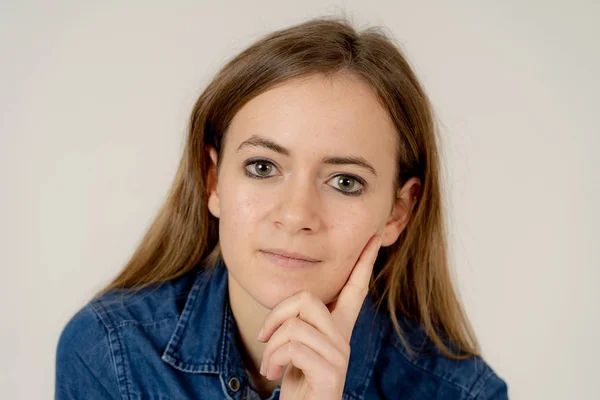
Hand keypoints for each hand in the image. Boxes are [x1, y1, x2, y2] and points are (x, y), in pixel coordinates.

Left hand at [256, 234, 382, 399]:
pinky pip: (293, 346)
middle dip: (276, 315)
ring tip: (270, 365)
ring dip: (271, 346)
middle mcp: (343, 339)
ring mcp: (339, 355)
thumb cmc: (295, 382)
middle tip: (265, 337)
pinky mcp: (331, 372)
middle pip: (307, 299)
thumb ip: (299, 324)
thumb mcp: (294, 347)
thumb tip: (294, 304)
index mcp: (337, 329)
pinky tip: (274, 374)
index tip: (374, 236)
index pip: (355, 288)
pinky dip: (273, 359)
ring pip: (295, 324)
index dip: (364, 262)